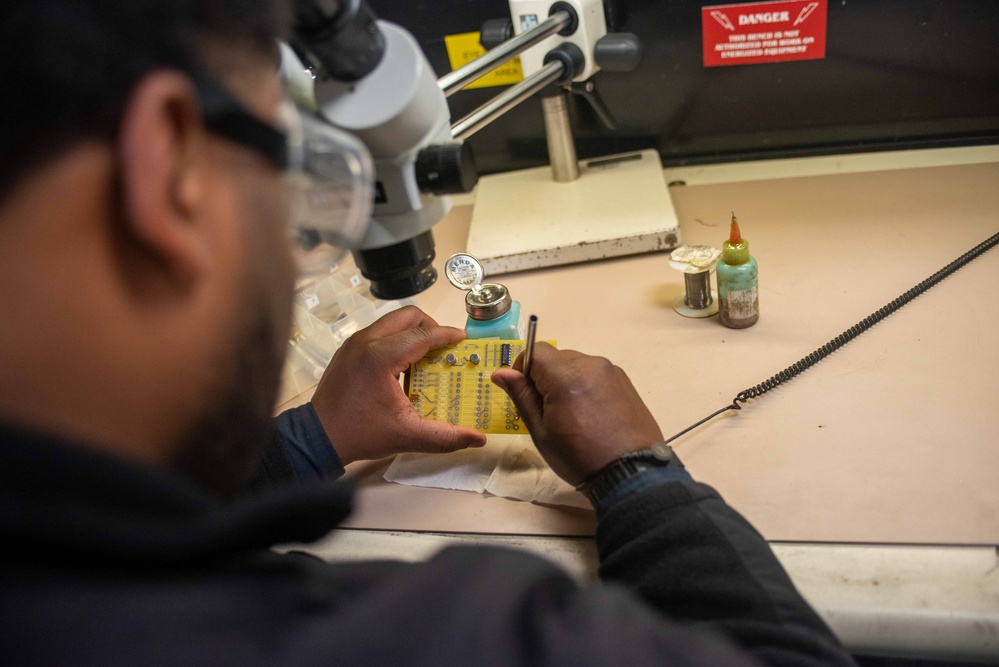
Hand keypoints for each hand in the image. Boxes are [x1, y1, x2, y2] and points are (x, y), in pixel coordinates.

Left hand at [311, 306, 486, 464]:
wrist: (317, 438)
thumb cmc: (361, 433)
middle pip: (407, 316)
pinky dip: (396, 339)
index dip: (446, 335)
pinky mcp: (346, 350)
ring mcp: (353, 343)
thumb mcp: (406, 435)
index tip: (463, 339)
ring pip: (391, 321)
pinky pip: (378, 332)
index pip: (423, 335)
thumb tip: (478, 439)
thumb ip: (445, 437)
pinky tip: (403, 364)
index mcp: (381, 356)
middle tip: (444, 346)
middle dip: (430, 326)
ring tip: (426, 355)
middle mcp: (366, 341)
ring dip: (412, 332)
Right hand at [491, 344, 662, 485]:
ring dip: (566, 381)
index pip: (535, 351)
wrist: (630, 473)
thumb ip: (522, 396)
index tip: (524, 393)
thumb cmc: (579, 456)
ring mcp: (610, 371)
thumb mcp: (541, 432)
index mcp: (566, 375)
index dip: (523, 369)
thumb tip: (500, 373)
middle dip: (545, 377)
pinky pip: (594, 374)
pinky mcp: (624, 381)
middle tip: (548, 411)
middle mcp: (590, 364)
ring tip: (573, 415)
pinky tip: (591, 414)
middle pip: (556, 357)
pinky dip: (585, 386)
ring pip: (576, 365)